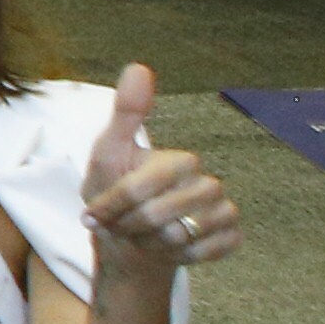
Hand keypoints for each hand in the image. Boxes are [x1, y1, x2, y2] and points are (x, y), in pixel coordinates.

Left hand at [81, 62, 238, 273]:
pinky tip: (168, 251)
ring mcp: (223, 211)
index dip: (113, 204)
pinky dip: (180, 257)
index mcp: (180, 161)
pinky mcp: (231, 238)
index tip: (93, 215)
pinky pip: (210, 251)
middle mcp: (208, 182)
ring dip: (151, 244)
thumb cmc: (115, 196)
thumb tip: (139, 66)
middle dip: (129, 227)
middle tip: (117, 228)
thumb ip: (125, 114)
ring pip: (185, 234)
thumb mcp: (107, 155)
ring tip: (140, 238)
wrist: (130, 243)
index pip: (143, 185)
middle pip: (164, 213)